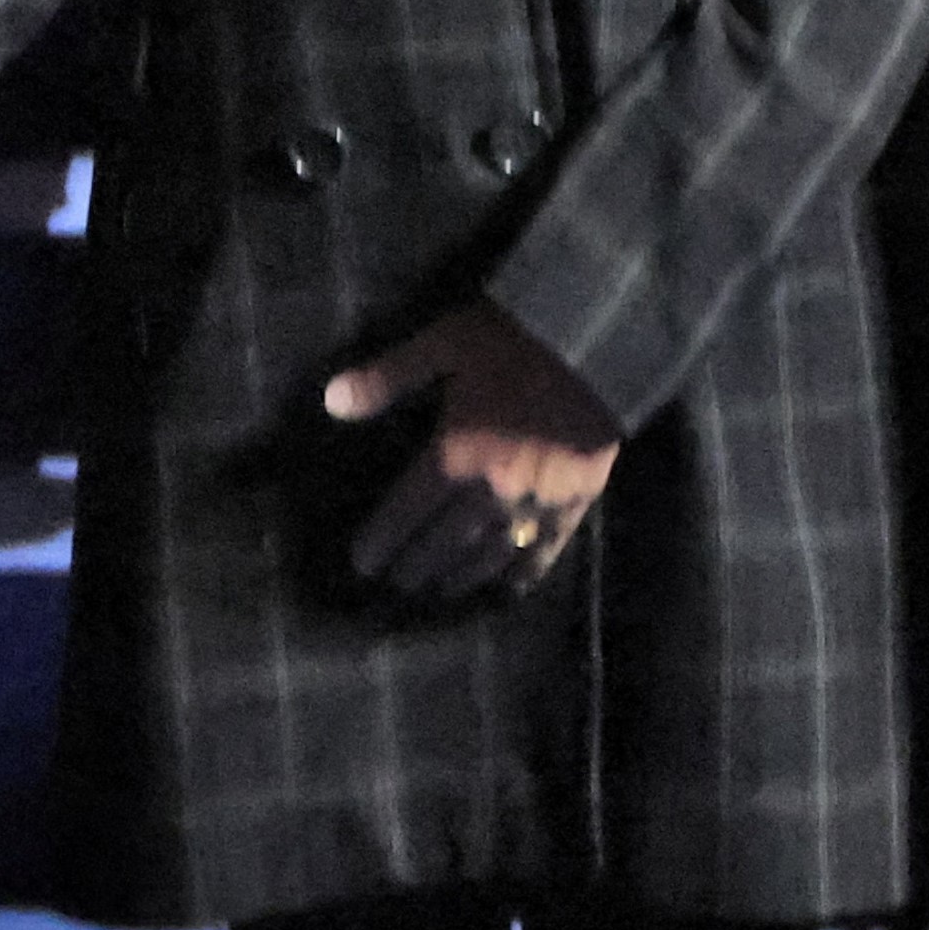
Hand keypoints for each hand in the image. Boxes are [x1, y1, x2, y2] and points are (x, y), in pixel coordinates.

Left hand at [325, 301, 624, 598]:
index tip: (364, 563)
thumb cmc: (515, 341)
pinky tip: (511, 586)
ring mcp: (534, 503)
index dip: (382, 541)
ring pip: (490, 552)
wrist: (598, 342)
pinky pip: (545, 549)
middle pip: (444, 541)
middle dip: (418, 565)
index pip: (406, 513)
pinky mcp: (574, 502)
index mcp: (454, 455)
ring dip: (463, 574)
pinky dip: (525, 572)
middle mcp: (489, 491)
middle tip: (400, 583)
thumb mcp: (444, 343)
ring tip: (444, 588)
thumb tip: (329, 402)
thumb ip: (388, 376)